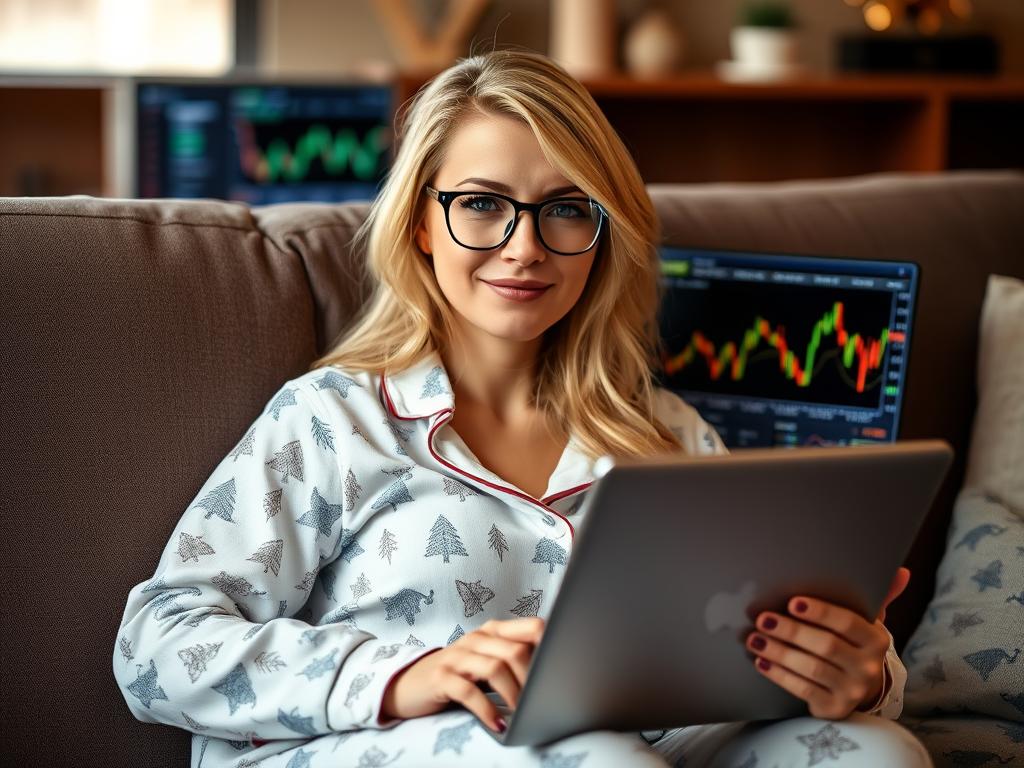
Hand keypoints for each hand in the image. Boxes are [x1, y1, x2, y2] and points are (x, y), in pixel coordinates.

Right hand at [379, 617, 544, 732]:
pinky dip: (486, 710)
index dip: (550, 645)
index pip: (531, 627)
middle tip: (540, 701)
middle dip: (532, 679)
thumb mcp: (486, 661)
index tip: (561, 668)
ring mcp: (456, 656)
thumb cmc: (457, 675)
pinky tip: (497, 724)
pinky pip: (468, 691)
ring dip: (513, 695)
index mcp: (492, 632)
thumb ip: (513, 659)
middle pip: (515, 651)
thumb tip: (554, 673)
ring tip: (522, 714)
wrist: (408, 685)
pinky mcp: (441, 677)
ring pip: (494, 668)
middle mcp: (476, 639)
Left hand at [745, 567, 909, 719]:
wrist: (860, 687)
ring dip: (779, 652)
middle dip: (790, 631)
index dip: (820, 612)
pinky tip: (762, 662)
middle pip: (825, 646)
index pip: (848, 623)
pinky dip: (779, 675)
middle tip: (762, 619)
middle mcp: (868, 667)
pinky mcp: (834, 707)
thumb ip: (878, 596)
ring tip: (755, 639)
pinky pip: (802, 690)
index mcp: (876, 640)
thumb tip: (901, 572)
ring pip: (811, 668)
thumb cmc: (854, 644)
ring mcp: (852, 690)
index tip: (792, 602)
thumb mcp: (866, 621)